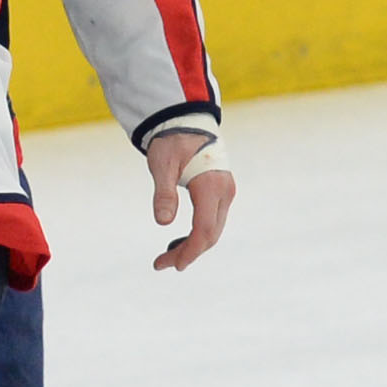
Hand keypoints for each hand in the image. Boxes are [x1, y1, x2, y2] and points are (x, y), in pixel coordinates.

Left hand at [144, 127, 234, 270]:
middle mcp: (224, 191)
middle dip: (188, 252)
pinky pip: (212, 220)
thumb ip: (163, 193)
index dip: (189, 250)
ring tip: (167, 256)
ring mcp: (225, 192)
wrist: (186, 121)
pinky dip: (197, 234)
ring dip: (192, 246)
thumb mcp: (162, 165)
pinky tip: (179, 241)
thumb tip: (163, 222)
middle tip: (160, 264)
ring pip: (213, 229)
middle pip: (210, 234)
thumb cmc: (172, 141)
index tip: (171, 264)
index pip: (204, 229)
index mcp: (211, 186)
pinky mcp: (221, 192)